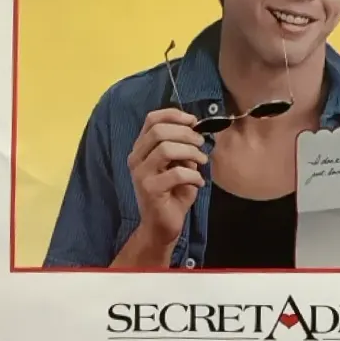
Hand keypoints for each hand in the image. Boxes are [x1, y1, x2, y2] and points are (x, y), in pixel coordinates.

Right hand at [125, 108, 207, 252]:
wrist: (162, 225)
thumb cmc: (173, 192)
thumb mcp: (179, 164)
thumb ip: (183, 147)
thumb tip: (196, 129)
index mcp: (142, 148)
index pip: (152, 119)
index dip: (174, 115)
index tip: (194, 121)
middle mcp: (136, 158)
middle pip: (159, 131)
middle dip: (186, 133)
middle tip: (201, 143)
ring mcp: (140, 174)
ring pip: (165, 149)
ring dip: (191, 152)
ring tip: (203, 161)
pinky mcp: (149, 190)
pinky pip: (176, 173)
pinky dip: (194, 175)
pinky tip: (199, 182)